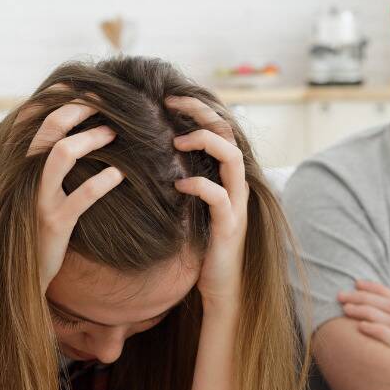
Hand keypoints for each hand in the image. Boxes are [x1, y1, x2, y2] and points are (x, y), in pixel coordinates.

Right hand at [27, 101, 123, 293]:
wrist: (20, 272)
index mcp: (21, 164)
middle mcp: (24, 176)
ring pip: (61, 154)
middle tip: (103, 102)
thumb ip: (48, 162)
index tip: (81, 85)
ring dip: (90, 138)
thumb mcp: (38, 189)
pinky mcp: (56, 222)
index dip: (55, 97)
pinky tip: (119, 173)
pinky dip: (103, 181)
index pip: (33, 118)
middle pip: (47, 128)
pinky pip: (82, 196)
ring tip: (113, 133)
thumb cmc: (37, 225)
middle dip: (76, 109)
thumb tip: (70, 130)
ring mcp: (39, 199)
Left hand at [167, 96, 248, 308]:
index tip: (169, 99)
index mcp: (227, 178)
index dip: (198, 110)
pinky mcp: (229, 227)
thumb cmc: (202, 249)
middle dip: (202, 114)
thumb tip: (152, 157)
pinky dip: (200, 185)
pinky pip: (219, 197)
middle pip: (229, 134)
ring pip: (232, 159)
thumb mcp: (191, 208)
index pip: (220, 130)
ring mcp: (236, 205)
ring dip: (205, 144)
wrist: (220, 289)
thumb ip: (183, 181)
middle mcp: (237, 186)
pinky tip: (178, 185)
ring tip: (176, 142)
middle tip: (171, 104)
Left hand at [338, 279, 389, 351]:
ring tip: (346, 309)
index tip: (356, 283)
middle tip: (341, 296)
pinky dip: (376, 329)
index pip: (389, 294)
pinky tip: (361, 327)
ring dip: (364, 310)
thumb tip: (364, 305)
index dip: (373, 287)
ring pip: (386, 317)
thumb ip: (389, 316)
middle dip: (361, 297)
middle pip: (384, 303)